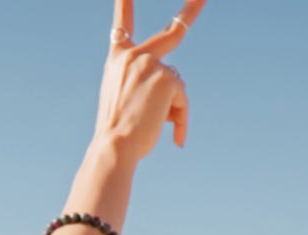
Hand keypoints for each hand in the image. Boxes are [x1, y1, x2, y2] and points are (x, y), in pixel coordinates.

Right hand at [96, 0, 203, 157]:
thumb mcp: (124, 99)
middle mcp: (133, 55)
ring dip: (173, 106)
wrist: (114, 146)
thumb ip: (146, 82)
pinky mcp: (166, 77)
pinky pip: (182, 98)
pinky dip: (180, 118)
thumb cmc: (117, 132)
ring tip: (153, 127)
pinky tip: (173, 137)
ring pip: (176, 84)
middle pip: (173, 32)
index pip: (123, 22)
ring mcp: (150, 63)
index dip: (125, 1)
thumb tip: (175, 84)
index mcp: (118, 59)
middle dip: (194, 10)